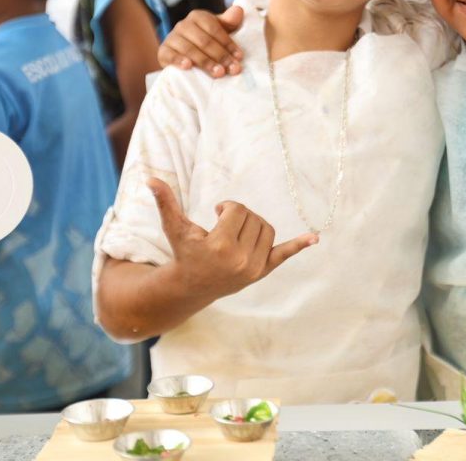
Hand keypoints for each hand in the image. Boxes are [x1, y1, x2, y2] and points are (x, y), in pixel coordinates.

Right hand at [148, 177, 317, 300]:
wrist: (191, 286)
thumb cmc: (183, 252)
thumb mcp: (174, 228)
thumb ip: (165, 202)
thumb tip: (150, 178)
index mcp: (220, 247)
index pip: (238, 209)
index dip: (227, 208)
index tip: (216, 215)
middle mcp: (240, 260)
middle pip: (253, 217)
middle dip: (240, 216)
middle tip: (224, 227)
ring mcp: (253, 268)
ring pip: (266, 228)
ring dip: (254, 225)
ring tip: (236, 233)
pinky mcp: (263, 271)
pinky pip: (284, 255)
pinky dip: (299, 245)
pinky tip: (314, 238)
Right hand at [157, 6, 245, 77]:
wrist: (183, 54)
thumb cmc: (207, 41)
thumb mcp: (220, 30)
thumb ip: (229, 22)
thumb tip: (239, 10)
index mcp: (198, 17)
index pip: (215, 29)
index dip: (228, 43)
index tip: (239, 57)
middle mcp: (183, 25)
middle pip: (204, 41)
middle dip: (221, 56)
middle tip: (233, 69)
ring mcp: (172, 38)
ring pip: (189, 49)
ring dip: (205, 62)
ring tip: (219, 73)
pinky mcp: (163, 51)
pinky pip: (170, 55)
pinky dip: (179, 60)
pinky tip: (188, 66)